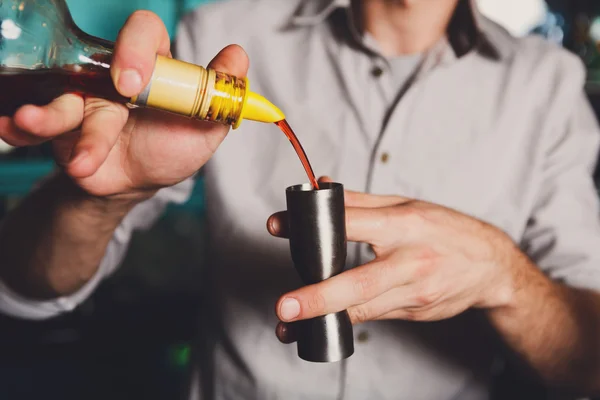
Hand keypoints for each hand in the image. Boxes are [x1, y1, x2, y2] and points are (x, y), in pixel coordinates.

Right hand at [0, 11, 248, 198]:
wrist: (132, 185)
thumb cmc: (169, 149)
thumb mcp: (204, 128)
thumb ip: (220, 95)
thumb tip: (238, 56)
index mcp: (153, 67)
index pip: (143, 34)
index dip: (137, 47)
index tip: (135, 82)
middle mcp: (113, 75)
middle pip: (97, 58)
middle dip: (101, 77)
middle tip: (118, 97)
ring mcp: (82, 97)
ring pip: (64, 99)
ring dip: (53, 119)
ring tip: (56, 145)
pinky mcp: (59, 123)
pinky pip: (35, 121)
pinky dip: (20, 127)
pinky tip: (10, 130)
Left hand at [267, 181, 521, 342]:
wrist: (491, 267)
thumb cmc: (445, 230)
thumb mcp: (407, 206)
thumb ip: (360, 201)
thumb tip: (321, 188)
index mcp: (404, 225)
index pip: (352, 223)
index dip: (313, 224)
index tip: (280, 226)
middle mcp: (410, 262)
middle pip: (360, 281)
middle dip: (320, 296)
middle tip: (285, 306)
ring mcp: (413, 292)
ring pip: (363, 308)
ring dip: (323, 319)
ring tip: (288, 327)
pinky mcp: (412, 311)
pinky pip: (372, 316)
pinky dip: (344, 321)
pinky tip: (319, 328)